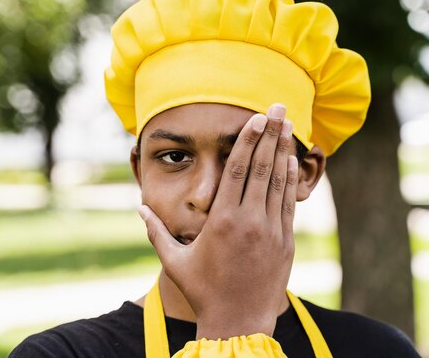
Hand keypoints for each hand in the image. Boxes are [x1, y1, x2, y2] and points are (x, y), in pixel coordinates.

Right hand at [138, 104, 298, 339]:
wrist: (239, 322)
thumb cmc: (204, 291)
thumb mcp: (175, 262)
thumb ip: (156, 233)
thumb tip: (138, 210)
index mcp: (221, 221)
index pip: (237, 170)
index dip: (248, 140)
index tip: (256, 118)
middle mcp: (249, 221)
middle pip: (261, 168)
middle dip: (270, 134)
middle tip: (278, 107)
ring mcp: (271, 231)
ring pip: (278, 181)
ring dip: (283, 150)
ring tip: (289, 125)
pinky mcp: (285, 241)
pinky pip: (288, 202)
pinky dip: (290, 179)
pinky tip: (290, 160)